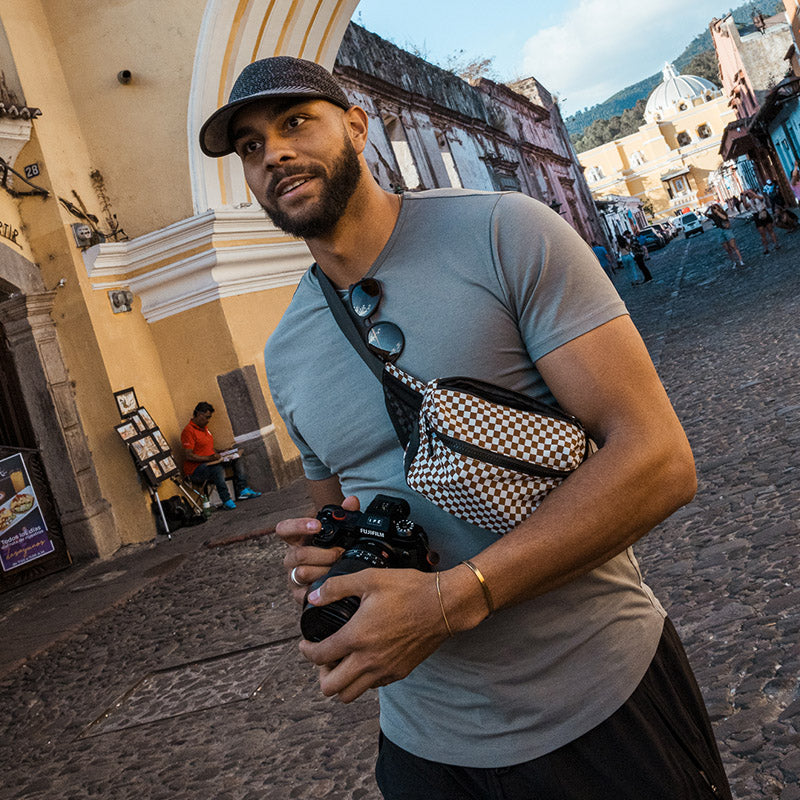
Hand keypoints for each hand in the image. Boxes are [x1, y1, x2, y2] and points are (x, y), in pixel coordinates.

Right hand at [275, 495, 357, 603]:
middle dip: (322, 554)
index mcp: (297, 540)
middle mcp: (292, 558)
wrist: (337, 580)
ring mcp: (293, 577)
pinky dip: (321, 589)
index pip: (284, 529)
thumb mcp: (341, 533)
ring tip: (339, 568)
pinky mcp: (299, 595)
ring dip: (324, 570)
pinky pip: (306, 594)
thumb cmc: (335, 552)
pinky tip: (333, 584)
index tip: (318, 526)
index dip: (297, 526)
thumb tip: (351, 501)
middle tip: (340, 553)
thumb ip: (346, 515)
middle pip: (298, 554)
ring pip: (302, 573)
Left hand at [299, 567, 448, 702]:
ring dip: (341, 682)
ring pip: (351, 694)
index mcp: (357, 637)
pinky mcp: (399, 672)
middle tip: (324, 657)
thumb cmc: (409, 590)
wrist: (444, 605)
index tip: (306, 644)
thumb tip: (314, 596)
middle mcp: (368, 660)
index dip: (306, 651)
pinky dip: (363, 680)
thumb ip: (337, 587)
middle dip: (321, 674)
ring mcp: (385, 670)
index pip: (319, 657)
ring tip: (342, 662)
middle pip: (331, 688)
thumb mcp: (370, 578)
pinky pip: (373, 687)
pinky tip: (366, 659)